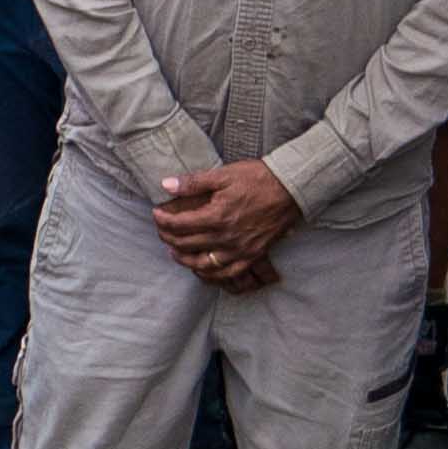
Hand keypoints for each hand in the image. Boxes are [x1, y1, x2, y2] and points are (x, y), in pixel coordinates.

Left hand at [154, 157, 303, 287]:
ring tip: (174, 252)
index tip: (156, 214)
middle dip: (168, 238)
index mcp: (217, 216)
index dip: (163, 220)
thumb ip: (193, 182)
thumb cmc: (257, 179)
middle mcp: (227, 237)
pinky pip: (228, 273)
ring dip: (185, 259)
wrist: (291, 189)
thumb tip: (166, 185)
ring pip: (204, 264)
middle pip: (187, 244)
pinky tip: (202, 269)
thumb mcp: (223, 175)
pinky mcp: (253, 255)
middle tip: (161, 230)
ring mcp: (240, 250)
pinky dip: (211, 274)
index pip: (179, 225)